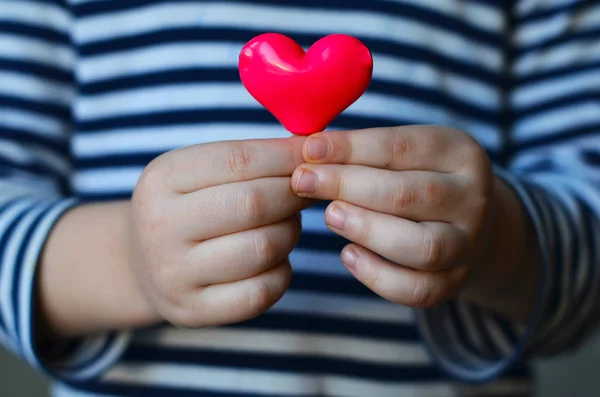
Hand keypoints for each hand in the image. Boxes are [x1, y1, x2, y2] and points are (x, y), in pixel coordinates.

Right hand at [130, 138, 310, 326]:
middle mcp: (161, 227)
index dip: (286, 158)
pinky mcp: (194, 310)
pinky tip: (275, 260)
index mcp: (162, 180)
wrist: (141, 263)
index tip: (313, 157)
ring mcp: (175, 274)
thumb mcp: (197, 172)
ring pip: (263, 248)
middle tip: (306, 193)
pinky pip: (261, 292)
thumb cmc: (187, 208)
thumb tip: (313, 149)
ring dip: (290, 233)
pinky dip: (281, 272)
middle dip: (293, 196)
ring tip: (286, 225)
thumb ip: (249, 159)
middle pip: (253, 204)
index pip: (239, 161)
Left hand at [291, 126, 495, 307]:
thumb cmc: (420, 180)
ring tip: (330, 216)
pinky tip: (348, 254)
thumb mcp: (405, 154)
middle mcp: (473, 199)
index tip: (308, 150)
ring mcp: (467, 246)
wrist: (469, 224)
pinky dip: (377, 275)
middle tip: (304, 182)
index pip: (401, 148)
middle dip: (347, 186)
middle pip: (409, 195)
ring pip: (421, 246)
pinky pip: (416, 290)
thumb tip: (309, 151)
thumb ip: (364, 151)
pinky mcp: (454, 284)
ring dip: (366, 230)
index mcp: (461, 154)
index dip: (350, 149)